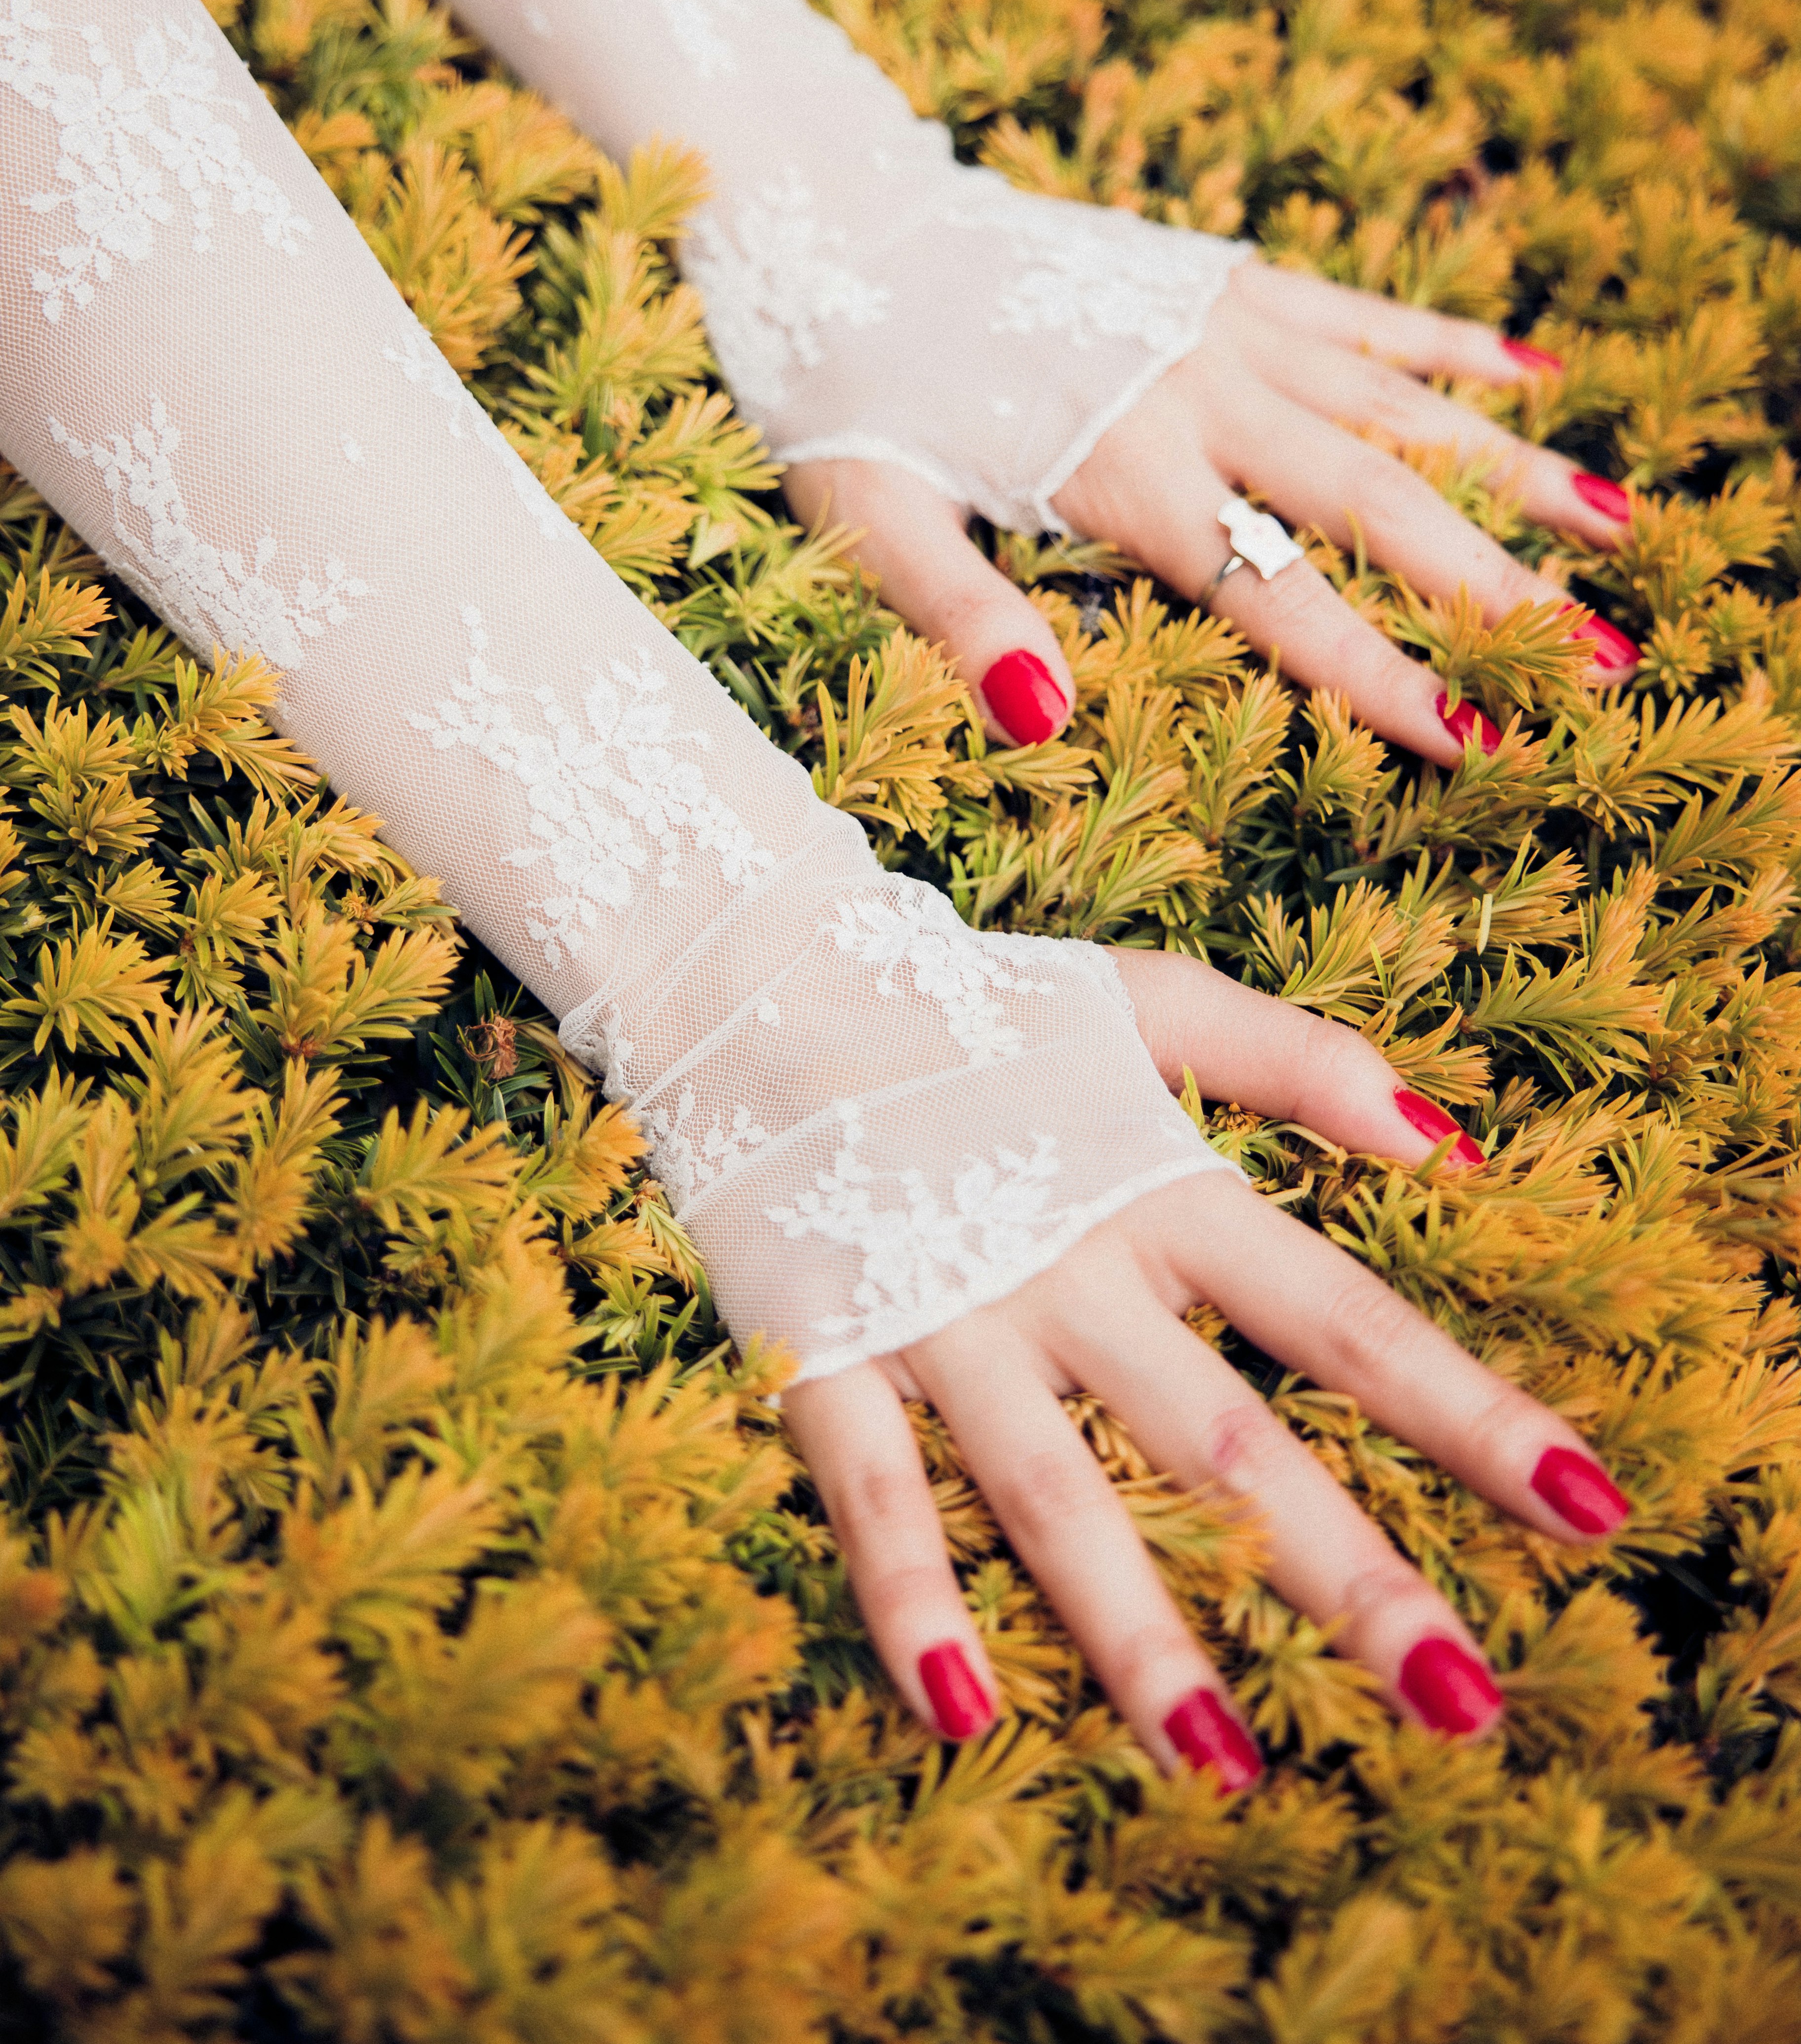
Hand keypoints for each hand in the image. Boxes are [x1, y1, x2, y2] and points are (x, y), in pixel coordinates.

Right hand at [783, 947, 1631, 1779]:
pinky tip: (964, 1710)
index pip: (1340, 1317)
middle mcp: (1066, 1265)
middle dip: (1346, 1572)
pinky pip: (872, 1491)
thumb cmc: (978, 1001)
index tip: (1591, 1507)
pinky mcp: (823, 1347)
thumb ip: (1300, 1058)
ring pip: (1054, 1493)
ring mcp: (941, 1314)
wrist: (763, 974)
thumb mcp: (1149, 997)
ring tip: (1227, 1766)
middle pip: (1223, 1437)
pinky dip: (911, 1596)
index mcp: (1155, 1185)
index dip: (1467, 1410)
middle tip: (1464, 1704)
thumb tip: (1455, 1145)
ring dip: (1140, 1630)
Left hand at [785, 257, 1637, 767]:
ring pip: (1399, 407)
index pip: (1280, 598)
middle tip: (1606, 659)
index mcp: (1123, 476)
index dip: (1380, 674)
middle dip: (1497, 586)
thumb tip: (1044, 720)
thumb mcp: (866, 520)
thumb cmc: (843, 387)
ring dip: (1512, 468)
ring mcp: (1222, 325)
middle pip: (1377, 506)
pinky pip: (1358, 313)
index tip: (1476, 736)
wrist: (835, 219)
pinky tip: (1529, 373)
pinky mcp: (1220, 274)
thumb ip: (960, 616)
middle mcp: (1199, 397)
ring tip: (1616, 524)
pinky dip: (1444, 346)